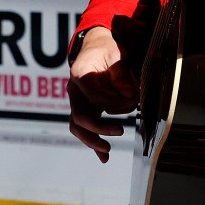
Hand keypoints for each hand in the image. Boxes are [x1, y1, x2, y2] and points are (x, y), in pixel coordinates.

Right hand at [68, 26, 138, 162]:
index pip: (93, 95)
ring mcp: (77, 101)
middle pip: (79, 116)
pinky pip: (84, 128)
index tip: (130, 101)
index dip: (112, 101)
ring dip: (92, 140)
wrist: (96, 47)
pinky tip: (103, 157)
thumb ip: (122, 74)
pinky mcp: (84, 108)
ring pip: (78, 126)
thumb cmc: (108, 49)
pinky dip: (93, 142)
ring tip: (107, 151)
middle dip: (98, 128)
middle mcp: (74, 90)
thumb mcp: (118, 55)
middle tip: (120, 131)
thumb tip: (130, 95)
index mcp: (80, 74)